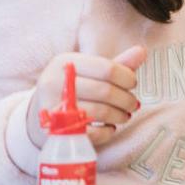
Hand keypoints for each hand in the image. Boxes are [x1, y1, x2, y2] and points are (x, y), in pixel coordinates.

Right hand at [27, 45, 145, 147]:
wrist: (41, 112)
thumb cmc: (73, 87)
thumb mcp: (90, 71)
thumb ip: (117, 63)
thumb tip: (142, 51)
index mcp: (66, 62)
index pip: (107, 68)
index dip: (127, 77)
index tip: (133, 84)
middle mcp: (54, 82)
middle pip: (105, 91)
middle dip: (126, 99)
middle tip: (133, 104)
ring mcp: (52, 108)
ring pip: (99, 112)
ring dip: (119, 116)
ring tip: (125, 116)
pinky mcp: (55, 130)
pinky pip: (90, 133)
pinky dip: (106, 132)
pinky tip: (110, 128)